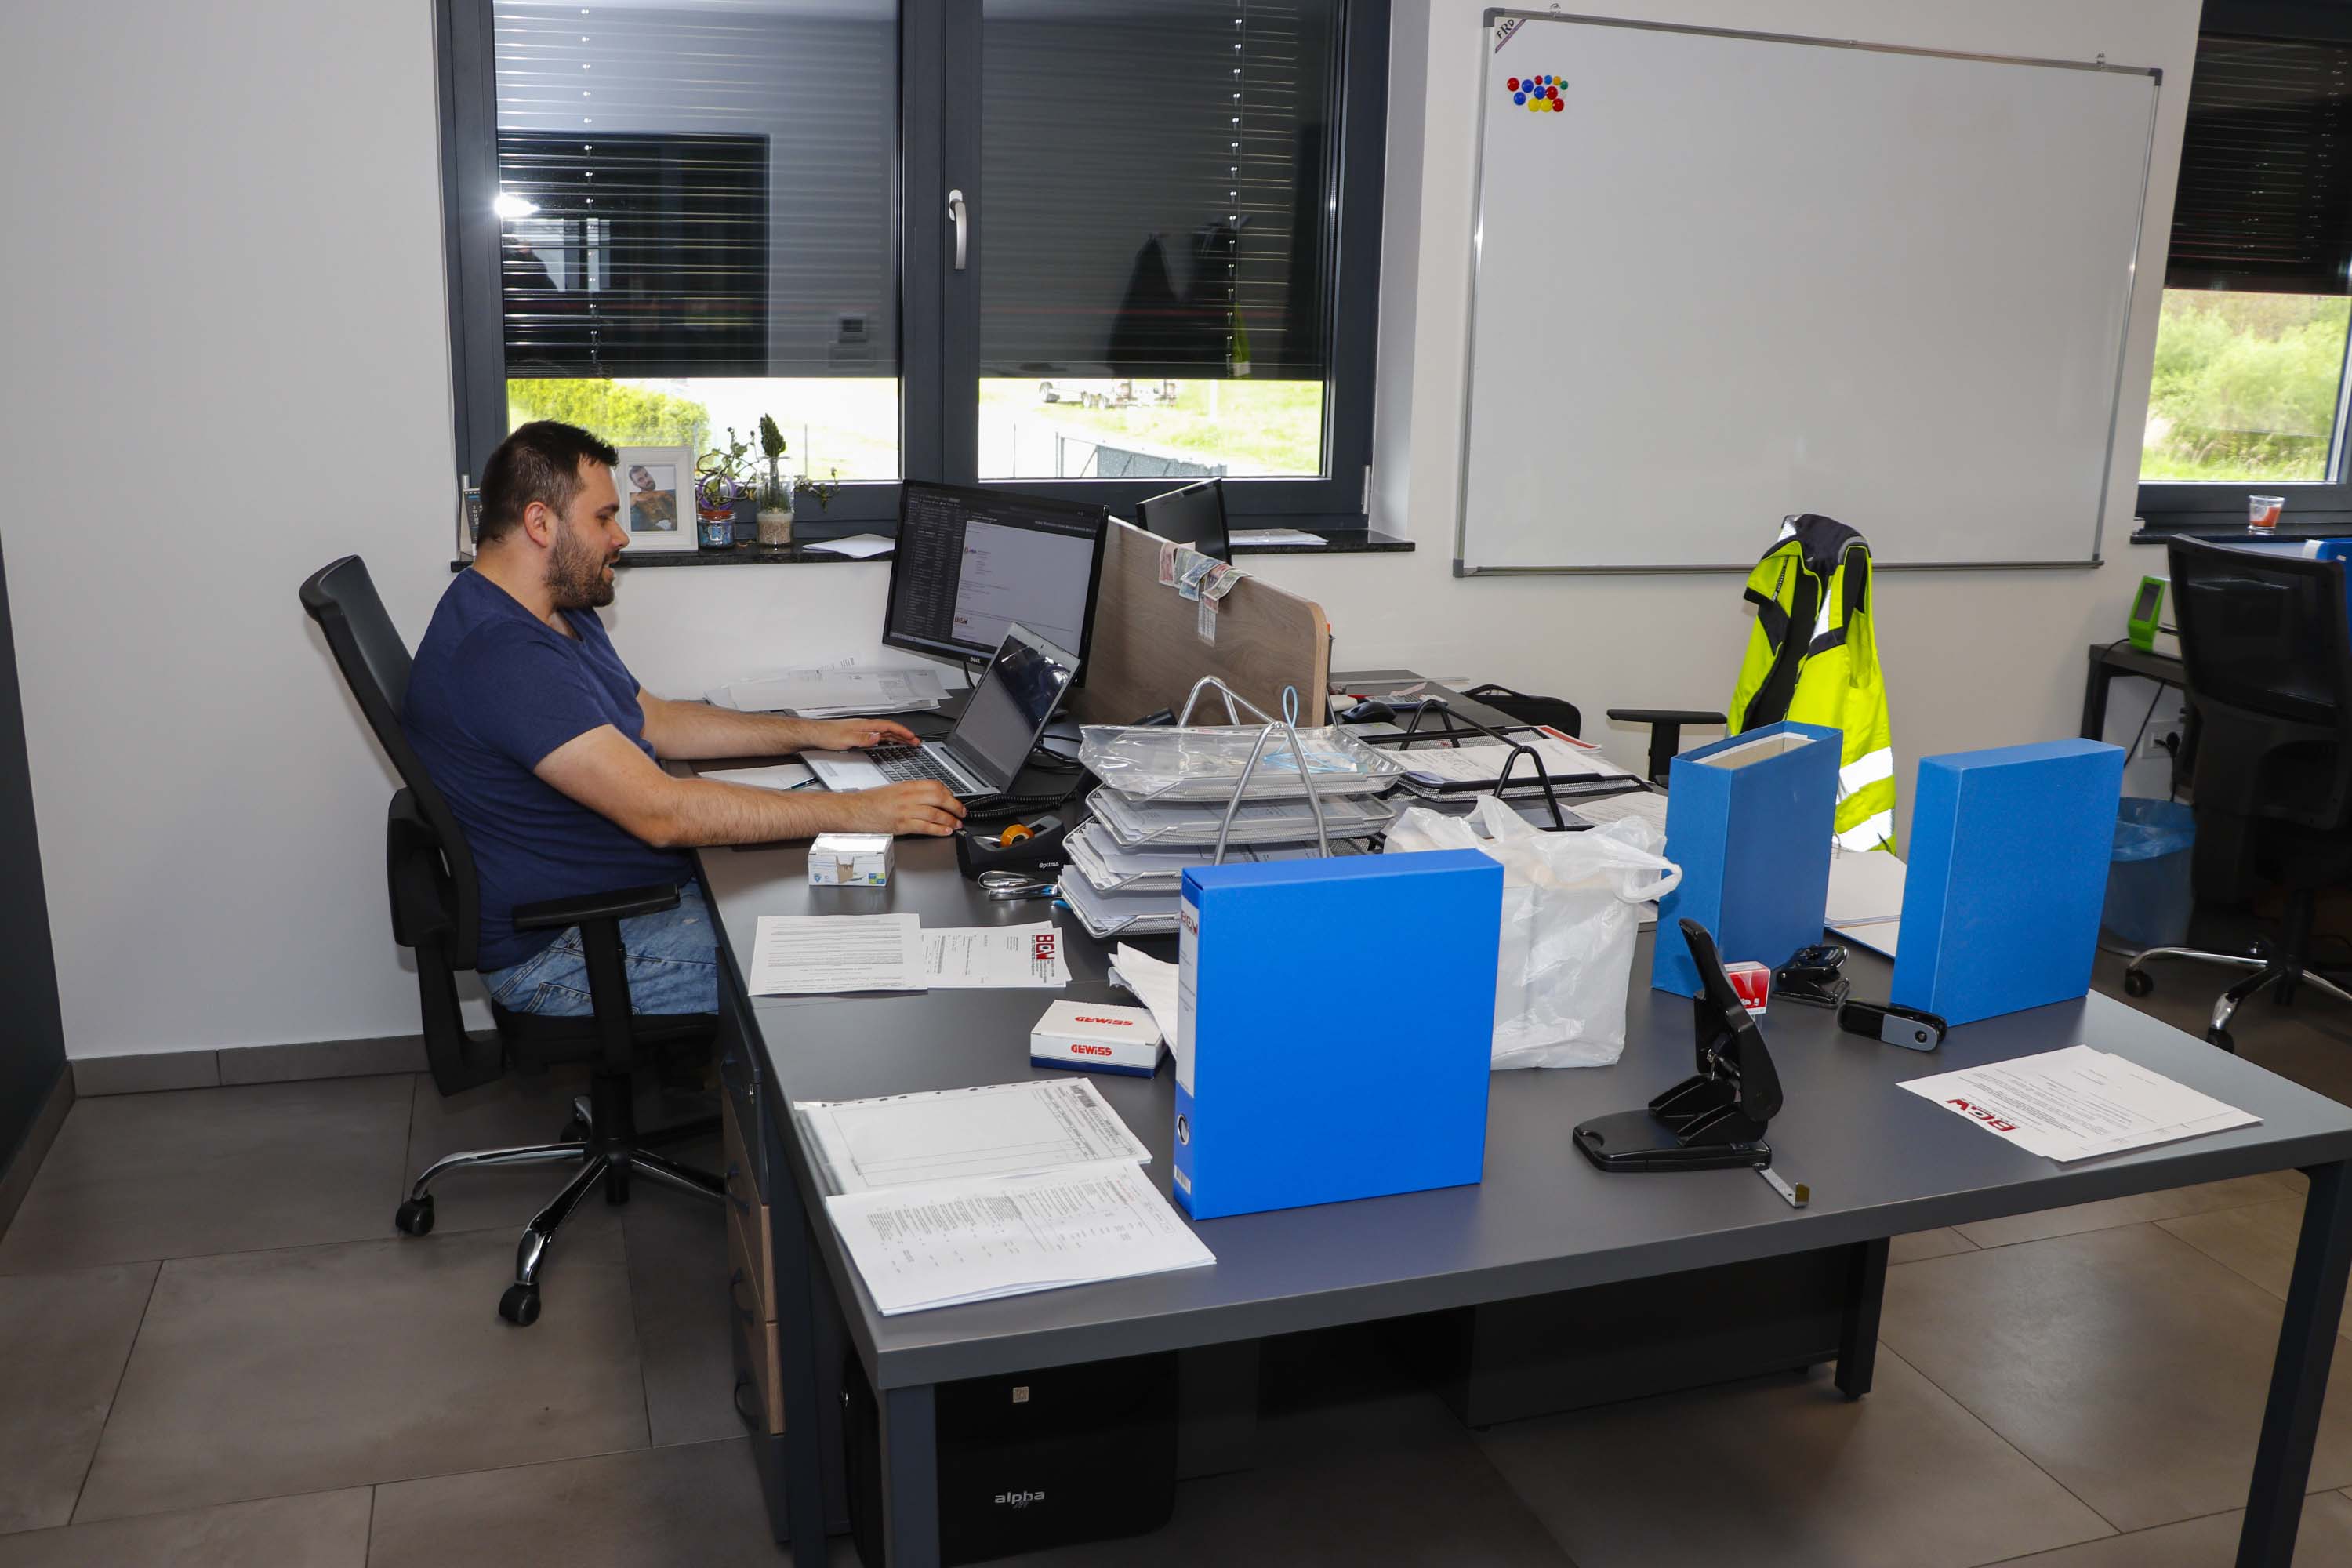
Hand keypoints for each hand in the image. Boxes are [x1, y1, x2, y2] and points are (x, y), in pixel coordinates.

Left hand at [807, 717, 919, 750]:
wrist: (815, 734)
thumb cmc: (827, 735)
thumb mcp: (846, 739)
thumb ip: (863, 739)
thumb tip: (878, 737)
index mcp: (864, 725)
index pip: (888, 727)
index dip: (902, 732)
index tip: (912, 737)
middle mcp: (864, 726)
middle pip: (889, 729)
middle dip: (904, 735)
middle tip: (915, 741)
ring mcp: (862, 730)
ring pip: (884, 732)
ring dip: (897, 737)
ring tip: (907, 742)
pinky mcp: (858, 735)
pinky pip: (877, 736)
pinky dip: (887, 739)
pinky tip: (888, 743)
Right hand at [841, 781, 965, 836]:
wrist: (853, 810)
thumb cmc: (869, 801)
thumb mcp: (893, 790)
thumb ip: (911, 793)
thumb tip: (927, 798)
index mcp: (906, 785)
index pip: (935, 785)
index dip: (949, 793)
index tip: (955, 800)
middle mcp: (908, 796)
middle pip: (940, 797)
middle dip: (955, 806)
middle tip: (962, 812)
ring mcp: (905, 810)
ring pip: (935, 812)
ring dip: (950, 819)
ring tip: (957, 824)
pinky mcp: (901, 824)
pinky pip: (925, 827)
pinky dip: (938, 829)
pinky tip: (945, 831)